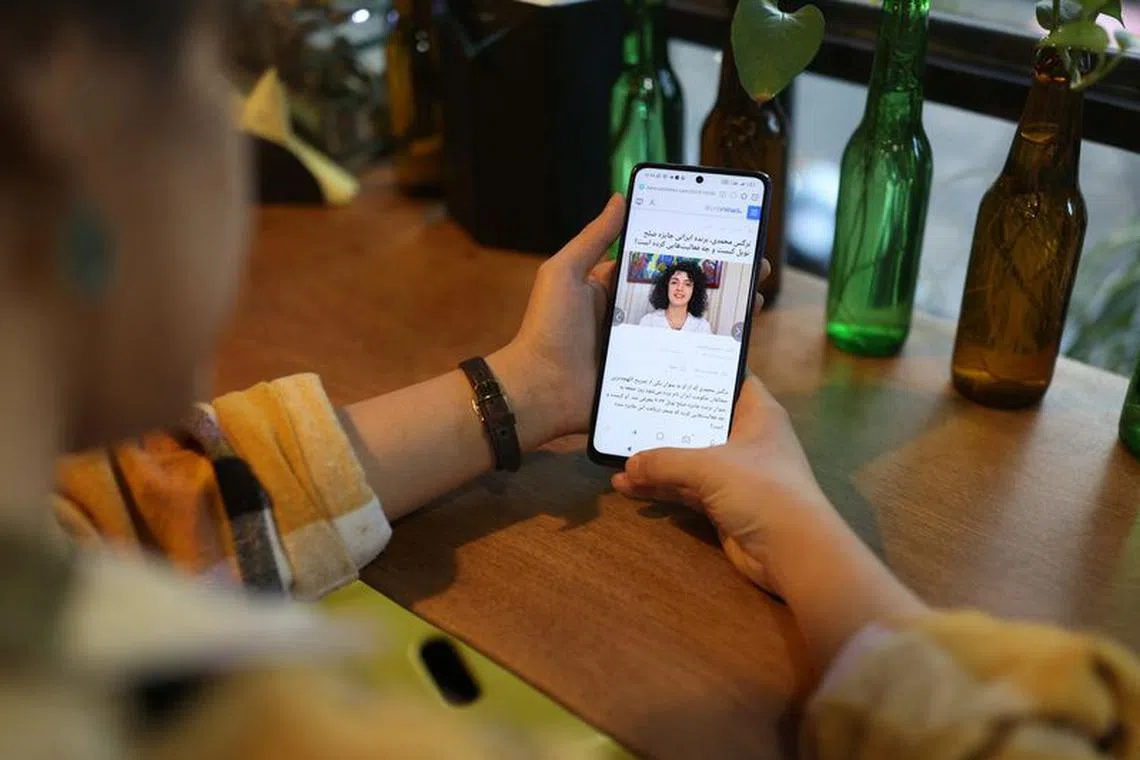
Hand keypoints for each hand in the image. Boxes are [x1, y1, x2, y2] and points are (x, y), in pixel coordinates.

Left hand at [490, 197, 772, 446]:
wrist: (540, 389)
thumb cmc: (547, 327)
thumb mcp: (565, 273)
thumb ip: (593, 238)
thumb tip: (620, 197)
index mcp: (615, 288)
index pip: (661, 263)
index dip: (693, 251)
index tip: (727, 238)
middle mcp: (633, 315)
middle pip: (684, 294)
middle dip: (722, 282)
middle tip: (758, 269)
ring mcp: (644, 348)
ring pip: (692, 327)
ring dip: (726, 315)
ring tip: (757, 302)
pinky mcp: (650, 376)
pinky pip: (684, 363)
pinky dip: (710, 355)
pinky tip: (740, 345)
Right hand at [612, 375, 835, 596]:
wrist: (792, 551)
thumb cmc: (760, 488)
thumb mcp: (709, 466)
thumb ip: (665, 461)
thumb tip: (628, 466)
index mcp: (758, 415)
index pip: (730, 380)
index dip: (703, 372)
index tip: (667, 365)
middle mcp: (747, 440)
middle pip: (702, 422)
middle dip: (668, 419)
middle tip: (630, 406)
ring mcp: (735, 474)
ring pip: (689, 460)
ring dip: (657, 460)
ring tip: (619, 455)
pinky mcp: (724, 504)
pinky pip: (686, 489)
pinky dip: (661, 488)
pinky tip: (628, 487)